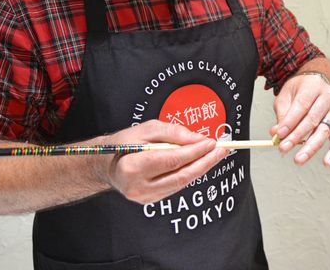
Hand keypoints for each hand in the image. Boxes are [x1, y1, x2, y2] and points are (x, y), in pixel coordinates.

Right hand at [95, 120, 228, 204]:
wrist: (107, 163)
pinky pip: (176, 186)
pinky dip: (190, 174)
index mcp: (131, 167)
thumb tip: (198, 138)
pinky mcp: (151, 200)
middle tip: (222, 150)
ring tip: (216, 154)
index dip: (194, 151)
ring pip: (181, 183)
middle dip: (204, 162)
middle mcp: (138, 187)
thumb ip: (172, 132)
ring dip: (201, 168)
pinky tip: (200, 163)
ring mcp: (144, 197)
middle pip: (180, 175)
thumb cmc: (125, 143)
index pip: (171, 160)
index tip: (211, 141)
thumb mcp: (146, 129)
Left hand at [271, 72, 329, 166]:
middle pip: (313, 120)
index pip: (302, 105)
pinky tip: (327, 162)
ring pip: (324, 131)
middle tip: (284, 148)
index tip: (279, 134)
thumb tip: (277, 133)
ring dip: (311, 147)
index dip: (290, 121)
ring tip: (299, 159)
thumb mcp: (286, 94)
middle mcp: (327, 98)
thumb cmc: (300, 89)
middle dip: (297, 136)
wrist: (316, 83)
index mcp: (314, 87)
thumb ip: (282, 113)